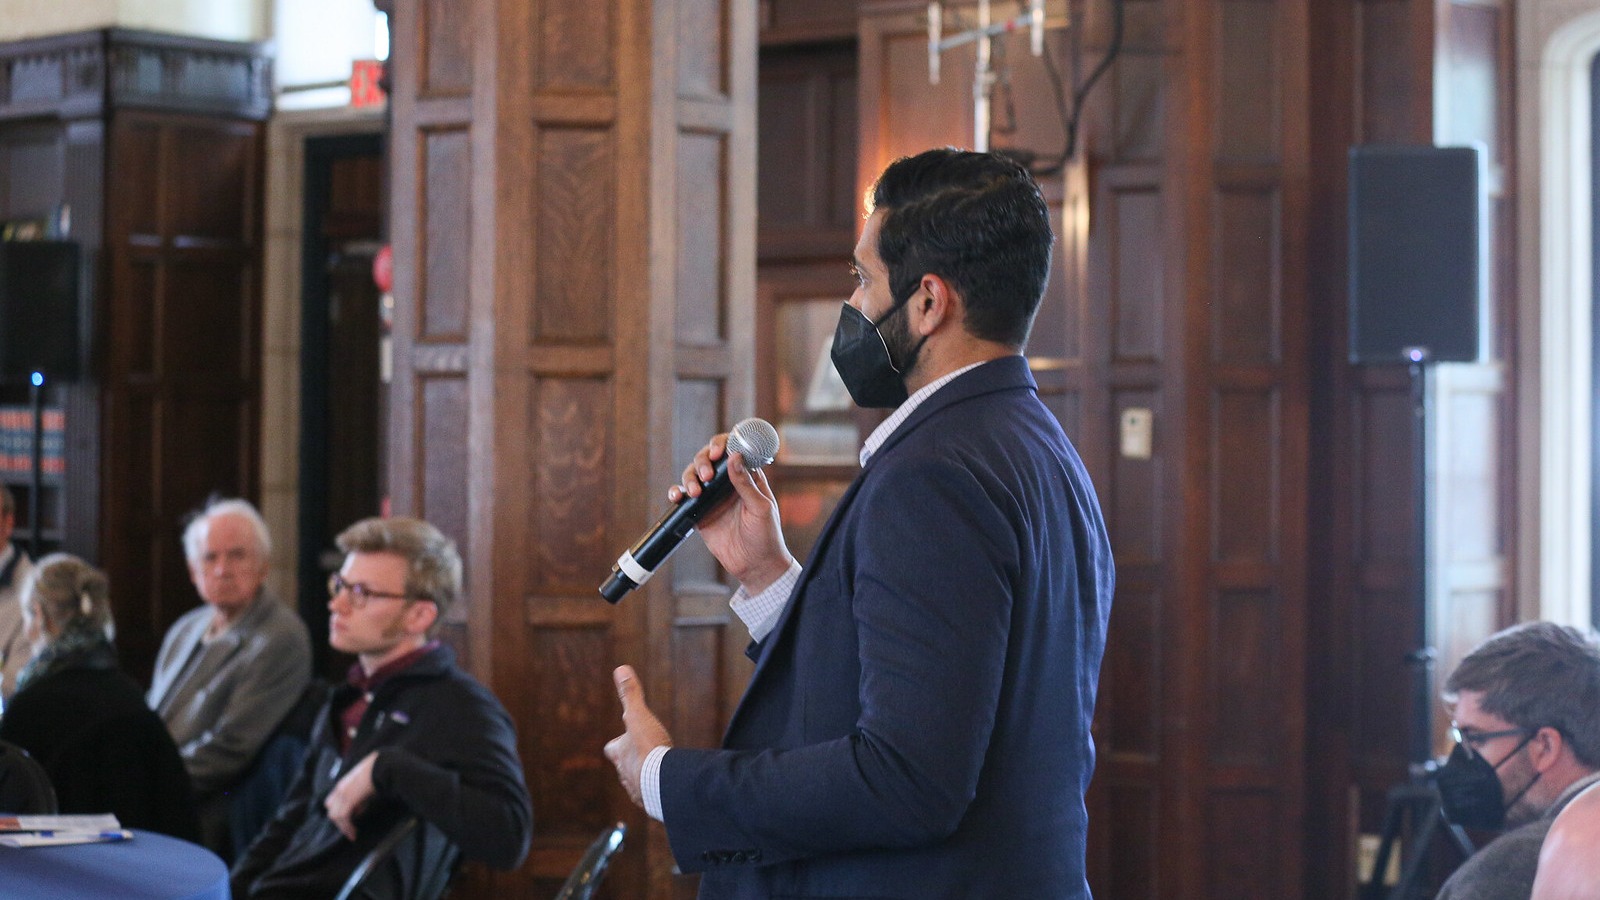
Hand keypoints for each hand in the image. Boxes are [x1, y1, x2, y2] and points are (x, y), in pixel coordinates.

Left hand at [324, 751, 378, 840]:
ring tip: (352, 834)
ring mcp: (343, 795)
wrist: (382, 765)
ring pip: (335, 816)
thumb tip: (360, 807)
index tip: (349, 819)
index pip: (332, 801)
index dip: (339, 811)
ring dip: (343, 827)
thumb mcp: (366, 782)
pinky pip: (344, 818)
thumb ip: (361, 794)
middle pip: (331, 810)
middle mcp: (340, 789)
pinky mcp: (349, 800)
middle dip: (339, 821)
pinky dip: (347, 828)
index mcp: (343, 783)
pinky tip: (354, 834)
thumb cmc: (379, 771)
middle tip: (350, 829)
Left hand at [604, 665, 671, 808]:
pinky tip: (666, 789)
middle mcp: (625, 774)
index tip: (622, 739)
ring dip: (645, 778)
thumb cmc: (649, 749)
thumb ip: (630, 694)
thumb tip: (620, 669)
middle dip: (632, 763)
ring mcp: (638, 790)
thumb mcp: (639, 716)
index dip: (617, 744)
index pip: (612, 749)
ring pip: (638, 784)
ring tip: (656, 774)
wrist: (661, 784)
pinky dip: (657, 793)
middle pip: (625, 768)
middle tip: (643, 757)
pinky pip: (652, 798)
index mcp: (620, 754)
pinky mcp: (652, 803)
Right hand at [671, 433, 794, 592]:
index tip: (718, 451)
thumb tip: (734, 456)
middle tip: (707, 475)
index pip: (734, 450)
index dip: (723, 444)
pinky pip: (685, 498)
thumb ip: (746, 484)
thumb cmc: (766, 536)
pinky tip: (678, 496)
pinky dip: (677, 492)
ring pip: (694, 474)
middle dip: (703, 460)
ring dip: (690, 476)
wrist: (755, 566)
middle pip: (709, 459)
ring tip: (695, 491)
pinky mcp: (700, 513)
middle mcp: (729, 483)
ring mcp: (713, 497)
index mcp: (748, 477)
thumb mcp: (760, 508)